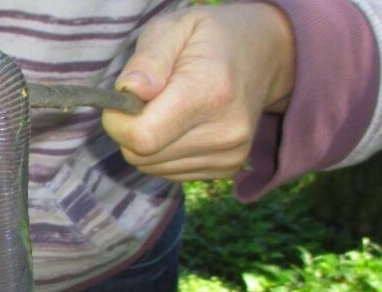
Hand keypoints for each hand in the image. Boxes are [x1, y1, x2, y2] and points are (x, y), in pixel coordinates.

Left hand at [101, 3, 294, 181]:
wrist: (264, 53)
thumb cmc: (210, 37)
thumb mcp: (174, 28)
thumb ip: (148, 60)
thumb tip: (130, 91)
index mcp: (208, 93)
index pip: (141, 136)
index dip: (117, 121)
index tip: (124, 99)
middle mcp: (224, 132)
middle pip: (141, 155)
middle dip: (130, 129)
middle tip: (148, 99)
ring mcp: (229, 155)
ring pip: (151, 167)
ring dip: (146, 142)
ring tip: (168, 109)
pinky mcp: (227, 169)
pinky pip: (168, 173)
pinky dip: (163, 152)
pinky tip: (180, 126)